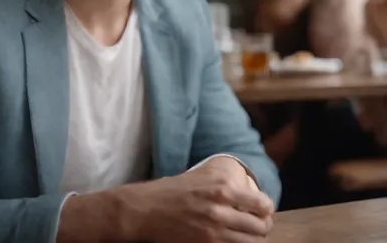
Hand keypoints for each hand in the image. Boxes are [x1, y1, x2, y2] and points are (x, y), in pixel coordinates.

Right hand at [121, 156, 272, 242]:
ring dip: (253, 240)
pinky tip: (233, 241)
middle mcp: (220, 209)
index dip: (266, 210)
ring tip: (247, 236)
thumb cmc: (173, 190)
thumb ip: (224, 183)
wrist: (146, 209)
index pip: (262, 204)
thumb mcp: (201, 176)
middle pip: (260, 227)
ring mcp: (213, 231)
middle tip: (258, 226)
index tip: (263, 211)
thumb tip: (247, 188)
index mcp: (222, 188)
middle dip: (263, 227)